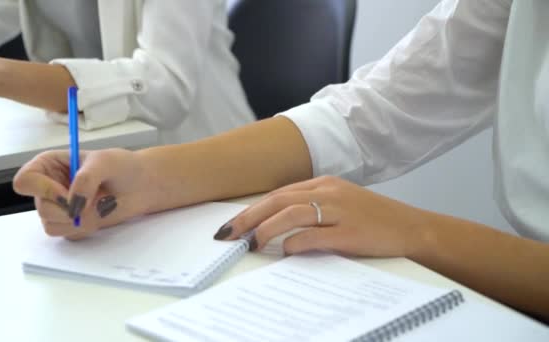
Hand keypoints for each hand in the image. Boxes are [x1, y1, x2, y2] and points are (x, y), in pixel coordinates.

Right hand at [13, 149, 159, 239]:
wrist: (141, 186)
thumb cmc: (123, 166)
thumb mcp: (105, 162)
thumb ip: (86, 179)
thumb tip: (73, 204)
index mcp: (48, 164)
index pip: (24, 181)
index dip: (42, 190)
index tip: (66, 195)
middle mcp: (48, 186)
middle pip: (40, 207)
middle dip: (68, 209)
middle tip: (94, 200)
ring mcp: (58, 207)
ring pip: (51, 224)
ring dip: (79, 219)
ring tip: (100, 204)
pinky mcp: (69, 223)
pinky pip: (67, 234)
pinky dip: (85, 228)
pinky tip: (99, 214)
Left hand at [214, 176, 428, 257]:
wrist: (412, 228)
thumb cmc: (374, 218)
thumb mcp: (341, 203)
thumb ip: (312, 208)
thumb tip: (277, 223)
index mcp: (324, 184)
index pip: (279, 193)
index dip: (253, 208)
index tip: (234, 223)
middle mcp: (329, 192)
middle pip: (278, 200)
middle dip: (248, 216)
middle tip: (227, 233)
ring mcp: (340, 210)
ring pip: (292, 213)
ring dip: (266, 228)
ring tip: (251, 243)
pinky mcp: (350, 231)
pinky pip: (315, 235)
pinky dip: (295, 242)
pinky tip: (285, 250)